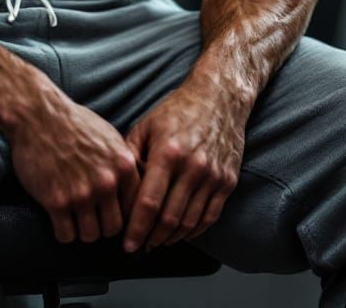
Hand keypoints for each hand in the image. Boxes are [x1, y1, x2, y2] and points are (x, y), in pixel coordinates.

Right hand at [9, 91, 141, 243]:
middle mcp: (106, 182)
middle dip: (102, 226)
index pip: (136, 208)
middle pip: (113, 228)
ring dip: (82, 230)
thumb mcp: (108, 136)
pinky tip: (59, 218)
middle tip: (91, 218)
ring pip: (90, 236)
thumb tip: (133, 186)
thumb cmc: (72, 122)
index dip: (125, 216)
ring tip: (74, 218)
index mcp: (123, 165)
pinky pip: (66, 235)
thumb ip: (122, 163)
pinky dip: (63, 231)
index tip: (114, 217)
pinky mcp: (56, 201)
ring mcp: (81, 193)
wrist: (36, 114)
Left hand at [121, 75, 245, 250]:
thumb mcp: (146, 124)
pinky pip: (209, 217)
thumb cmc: (178, 109)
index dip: (136, 228)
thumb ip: (130, 155)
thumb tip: (118, 185)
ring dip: (170, 238)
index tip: (126, 243)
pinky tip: (180, 234)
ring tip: (156, 243)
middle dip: (151, 238)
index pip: (149, 202)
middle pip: (169, 218)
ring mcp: (212, 176)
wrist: (219, 97)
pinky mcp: (227, 181)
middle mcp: (192, 167)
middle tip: (138, 247)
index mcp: (167, 152)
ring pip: (190, 222)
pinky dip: (193, 232)